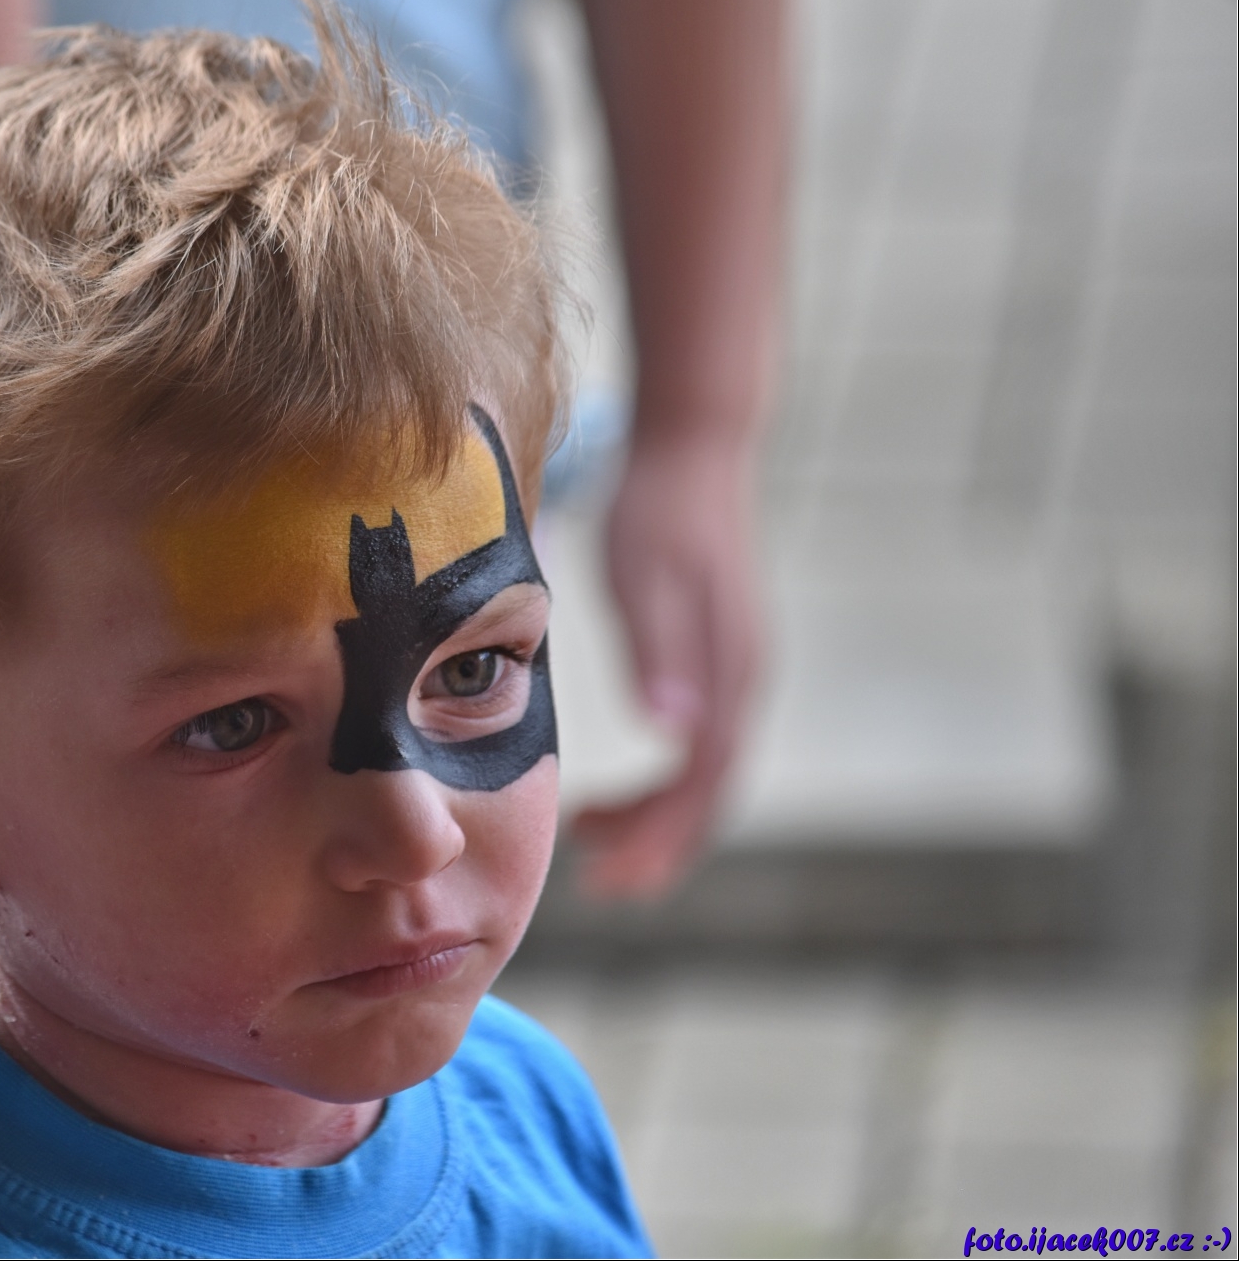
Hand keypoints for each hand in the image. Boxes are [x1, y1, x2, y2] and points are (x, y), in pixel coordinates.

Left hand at [570, 434, 759, 897]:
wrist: (694, 450)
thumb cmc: (658, 510)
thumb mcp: (645, 576)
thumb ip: (659, 652)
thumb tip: (674, 731)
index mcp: (725, 672)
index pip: (702, 780)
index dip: (660, 834)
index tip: (608, 871)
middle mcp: (739, 681)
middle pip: (709, 791)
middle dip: (658, 847)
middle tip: (600, 885)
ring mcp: (732, 672)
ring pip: (704, 775)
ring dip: (658, 823)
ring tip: (597, 847)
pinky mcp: (715, 661)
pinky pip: (697, 749)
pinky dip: (662, 786)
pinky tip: (618, 793)